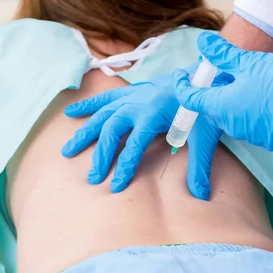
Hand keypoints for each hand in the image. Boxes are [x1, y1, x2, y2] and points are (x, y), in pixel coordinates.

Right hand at [62, 67, 227, 199]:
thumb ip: (200, 166)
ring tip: (67, 151)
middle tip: (93, 178)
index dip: (125, 166)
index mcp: (155, 112)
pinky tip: (70, 113)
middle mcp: (138, 103)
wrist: (205, 77)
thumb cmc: (203, 107)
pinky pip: (105, 99)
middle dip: (101, 155)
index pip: (135, 144)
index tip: (116, 186)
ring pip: (102, 116)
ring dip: (85, 134)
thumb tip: (201, 195)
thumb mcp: (204, 136)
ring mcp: (132, 96)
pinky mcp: (131, 92)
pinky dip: (88, 105)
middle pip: (111, 130)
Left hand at [174, 32, 272, 150]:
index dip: (181, 85)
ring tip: (247, 85)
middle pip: (211, 108)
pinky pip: (252, 125)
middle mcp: (231, 124)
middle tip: (220, 75)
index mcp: (221, 105)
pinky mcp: (268, 140)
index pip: (190, 98)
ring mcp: (250, 135)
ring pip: (232, 116)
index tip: (179, 76)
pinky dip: (252, 112)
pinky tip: (264, 100)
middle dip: (212, 92)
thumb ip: (223, 54)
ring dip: (233, 102)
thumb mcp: (250, 62)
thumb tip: (202, 43)